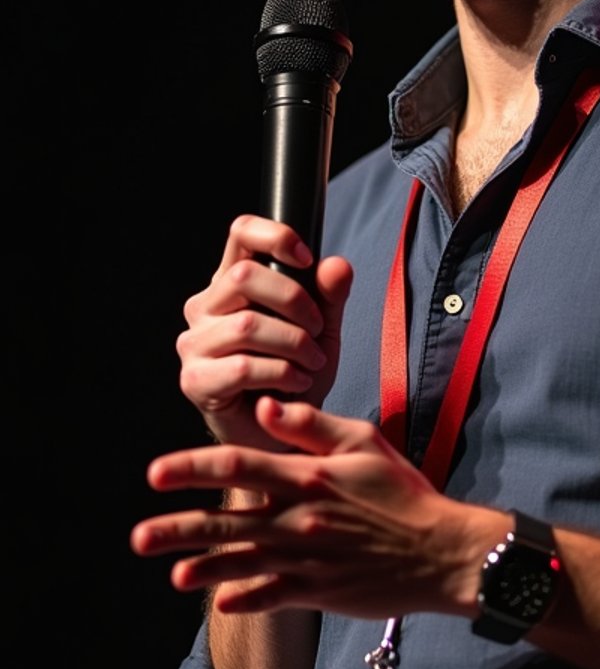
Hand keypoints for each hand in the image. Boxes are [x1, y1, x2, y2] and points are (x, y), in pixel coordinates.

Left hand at [131, 398, 493, 619]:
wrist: (441, 549)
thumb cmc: (402, 491)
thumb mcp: (363, 442)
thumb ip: (313, 425)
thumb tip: (270, 404)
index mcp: (307, 476)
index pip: (239, 466)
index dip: (193, 468)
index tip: (155, 473)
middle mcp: (299, 518)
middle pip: (228, 521)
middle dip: (179, 527)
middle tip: (139, 535)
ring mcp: (307, 559)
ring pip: (243, 562)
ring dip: (203, 567)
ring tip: (170, 572)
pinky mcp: (319, 592)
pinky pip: (274, 597)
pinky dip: (246, 599)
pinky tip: (219, 600)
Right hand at [177, 215, 352, 449]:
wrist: (284, 435)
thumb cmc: (297, 376)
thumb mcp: (323, 330)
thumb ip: (330, 296)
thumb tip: (337, 264)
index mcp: (232, 284)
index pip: (240, 232)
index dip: (274, 235)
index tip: (305, 259)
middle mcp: (205, 308)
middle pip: (243, 275)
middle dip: (294, 299)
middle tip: (317, 329)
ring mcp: (194, 344)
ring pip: (247, 325)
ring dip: (293, 343)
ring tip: (312, 362)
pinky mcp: (195, 381)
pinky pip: (242, 366)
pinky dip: (281, 373)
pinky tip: (298, 382)